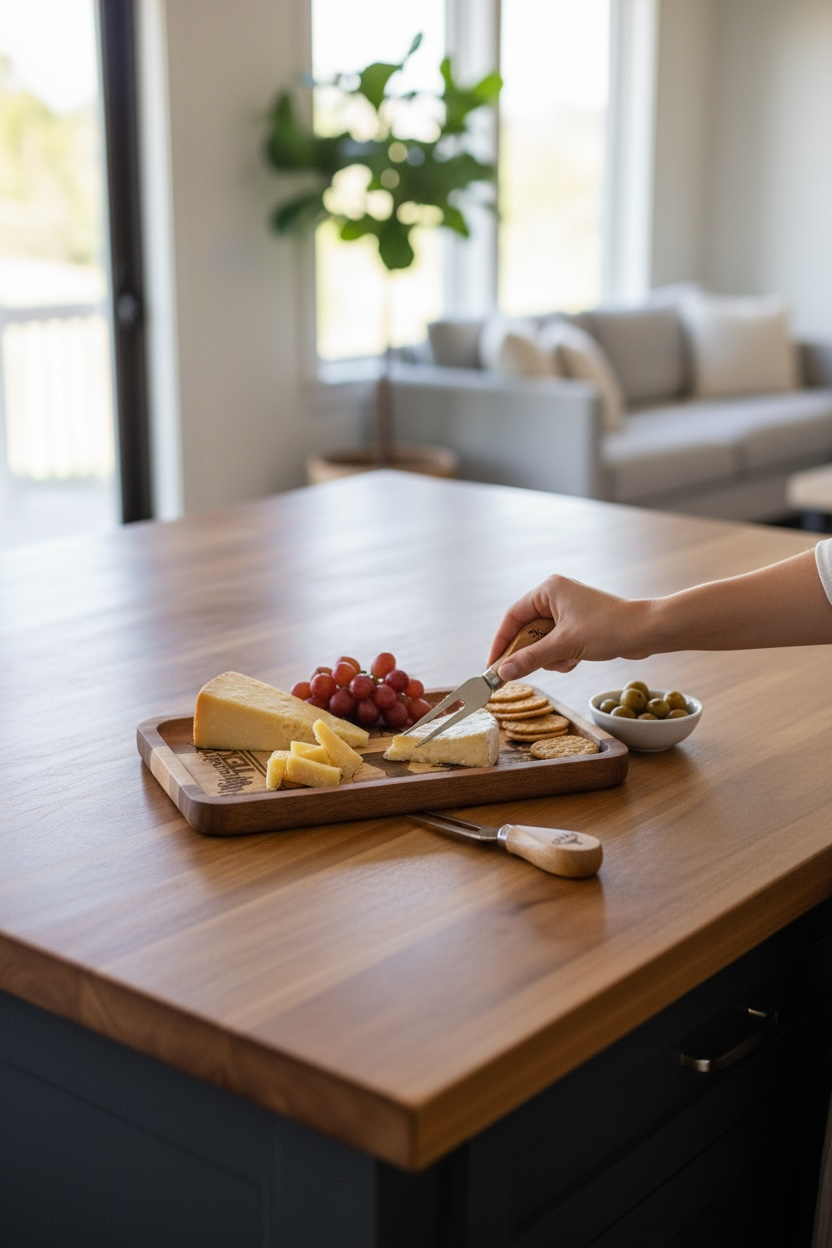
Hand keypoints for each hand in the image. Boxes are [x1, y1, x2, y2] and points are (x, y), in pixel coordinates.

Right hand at [487, 575, 650, 681]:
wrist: (646, 631)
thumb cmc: (608, 629)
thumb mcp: (564, 647)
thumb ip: (530, 659)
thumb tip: (502, 673)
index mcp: (548, 590)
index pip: (512, 617)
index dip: (501, 642)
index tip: (492, 666)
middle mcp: (556, 596)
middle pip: (526, 630)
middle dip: (532, 652)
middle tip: (528, 670)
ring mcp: (568, 610)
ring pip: (542, 641)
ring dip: (551, 657)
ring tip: (567, 660)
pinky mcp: (578, 624)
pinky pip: (557, 644)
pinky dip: (562, 656)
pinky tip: (576, 660)